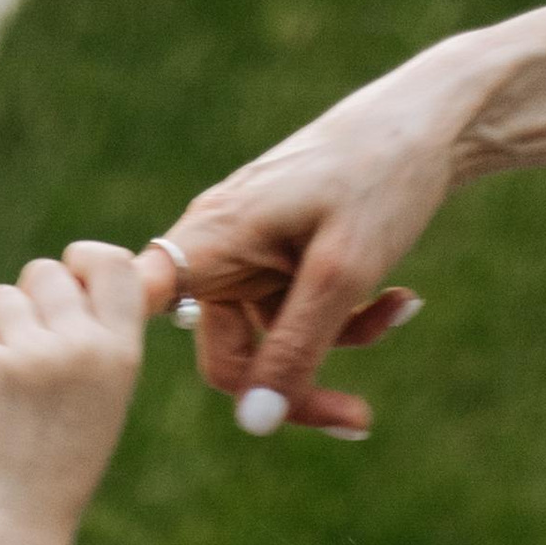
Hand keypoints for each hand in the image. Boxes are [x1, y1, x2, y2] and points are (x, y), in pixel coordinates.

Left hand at [0, 241, 148, 534]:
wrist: (13, 521)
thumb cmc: (61, 462)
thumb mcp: (104, 400)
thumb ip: (100, 336)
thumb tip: (79, 270)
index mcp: (120, 354)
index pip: (113, 263)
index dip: (85, 261)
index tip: (72, 276)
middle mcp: (80, 347)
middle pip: (45, 271)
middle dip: (31, 300)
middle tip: (29, 355)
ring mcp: (29, 354)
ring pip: (2, 298)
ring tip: (9, 388)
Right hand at [135, 44, 475, 432]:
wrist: (434, 118)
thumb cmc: (381, 177)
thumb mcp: (341, 275)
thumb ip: (295, 352)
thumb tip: (255, 426)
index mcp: (212, 237)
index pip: (140, 303)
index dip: (118, 341)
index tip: (111, 381)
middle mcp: (219, 246)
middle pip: (229, 355)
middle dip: (295, 387)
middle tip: (358, 419)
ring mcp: (251, 253)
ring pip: (274, 340)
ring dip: (337, 344)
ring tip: (399, 308)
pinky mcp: (283, 256)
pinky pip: (299, 315)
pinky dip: (347, 318)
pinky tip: (400, 298)